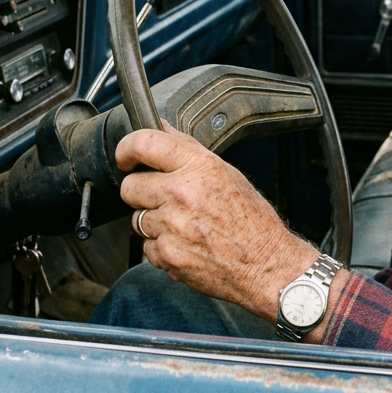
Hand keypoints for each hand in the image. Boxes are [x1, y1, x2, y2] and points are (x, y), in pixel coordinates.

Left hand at [116, 123, 345, 332]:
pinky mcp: (166, 256)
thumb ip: (188, 150)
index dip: (126, 148)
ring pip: (136, 219)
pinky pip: (147, 247)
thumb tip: (160, 128)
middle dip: (141, 192)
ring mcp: (172, 227)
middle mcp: (182, 194)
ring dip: (153, 221)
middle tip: (162, 196)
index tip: (126, 156)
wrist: (265, 264)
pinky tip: (185, 243)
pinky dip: (161, 247)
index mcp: (199, 168)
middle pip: (130, 187)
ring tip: (183, 223)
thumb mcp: (225, 172)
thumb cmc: (251, 219)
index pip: (145, 143)